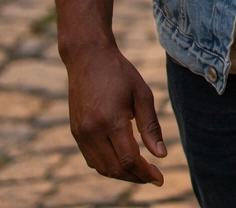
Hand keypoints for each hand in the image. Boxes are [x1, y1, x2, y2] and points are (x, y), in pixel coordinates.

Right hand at [63, 42, 166, 184]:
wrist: (87, 57)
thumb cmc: (119, 73)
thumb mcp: (142, 94)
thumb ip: (151, 126)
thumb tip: (160, 155)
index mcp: (111, 121)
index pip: (129, 160)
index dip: (145, 173)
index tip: (159, 178)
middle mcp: (92, 131)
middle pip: (115, 168)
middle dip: (135, 177)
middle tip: (153, 177)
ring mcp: (81, 133)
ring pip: (101, 167)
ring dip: (121, 174)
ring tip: (140, 171)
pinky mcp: (75, 131)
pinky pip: (91, 159)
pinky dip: (107, 166)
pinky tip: (122, 161)